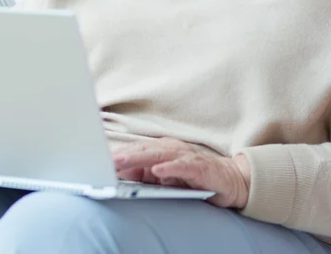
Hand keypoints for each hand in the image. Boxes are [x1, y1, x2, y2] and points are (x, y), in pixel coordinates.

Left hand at [113, 137, 250, 208]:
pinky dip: (169, 168)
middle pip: (145, 149)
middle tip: (105, 160)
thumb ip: (147, 175)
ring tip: (122, 162)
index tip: (100, 160)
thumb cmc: (195, 178)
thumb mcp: (166, 178)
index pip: (138, 150)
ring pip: (159, 154)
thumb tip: (122, 174)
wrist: (230, 180)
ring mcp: (186, 156)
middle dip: (124, 154)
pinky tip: (157, 171)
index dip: (120, 154)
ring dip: (139, 158)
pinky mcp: (199, 167)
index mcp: (163, 149)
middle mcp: (173, 149)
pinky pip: (182, 166)